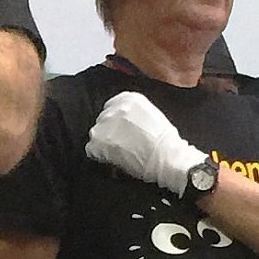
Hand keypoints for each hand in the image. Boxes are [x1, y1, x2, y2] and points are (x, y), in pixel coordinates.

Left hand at [83, 92, 207, 196]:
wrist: (167, 156)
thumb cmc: (165, 142)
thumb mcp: (152, 115)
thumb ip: (135, 115)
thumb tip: (125, 124)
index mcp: (129, 98)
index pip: (112, 106)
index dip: (115, 122)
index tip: (119, 132)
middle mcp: (115, 107)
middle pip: (103, 121)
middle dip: (109, 133)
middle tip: (121, 146)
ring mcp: (105, 123)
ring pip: (96, 134)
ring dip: (103, 144)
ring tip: (118, 154)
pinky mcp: (99, 140)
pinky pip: (91, 149)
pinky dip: (99, 156)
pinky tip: (112, 160)